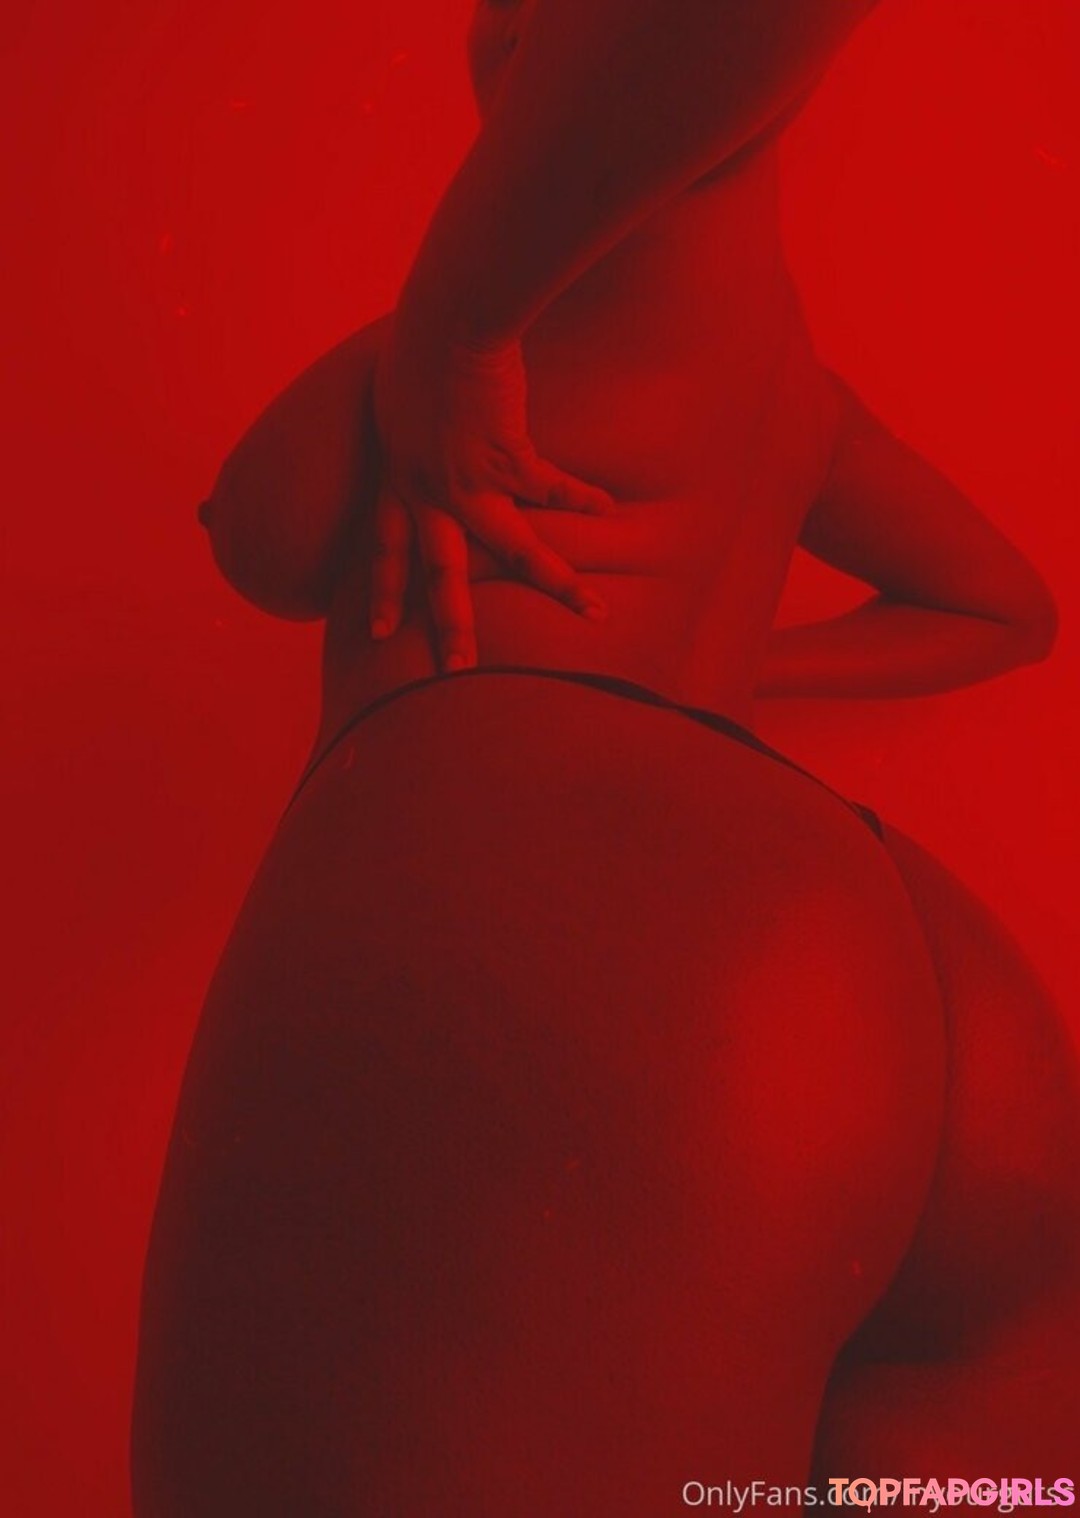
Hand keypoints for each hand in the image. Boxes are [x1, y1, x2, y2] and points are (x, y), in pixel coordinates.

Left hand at [369, 306, 612, 670]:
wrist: (447, 317)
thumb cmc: (418, 339)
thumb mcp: (393, 391)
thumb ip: (407, 422)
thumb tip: (414, 426)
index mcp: (394, 472)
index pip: (382, 545)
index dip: (383, 589)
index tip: (380, 632)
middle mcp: (428, 489)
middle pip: (439, 573)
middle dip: (450, 625)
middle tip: (456, 670)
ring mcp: (471, 480)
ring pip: (513, 549)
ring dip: (556, 584)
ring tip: (594, 613)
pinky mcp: (511, 458)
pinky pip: (554, 488)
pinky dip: (584, 497)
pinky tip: (610, 510)